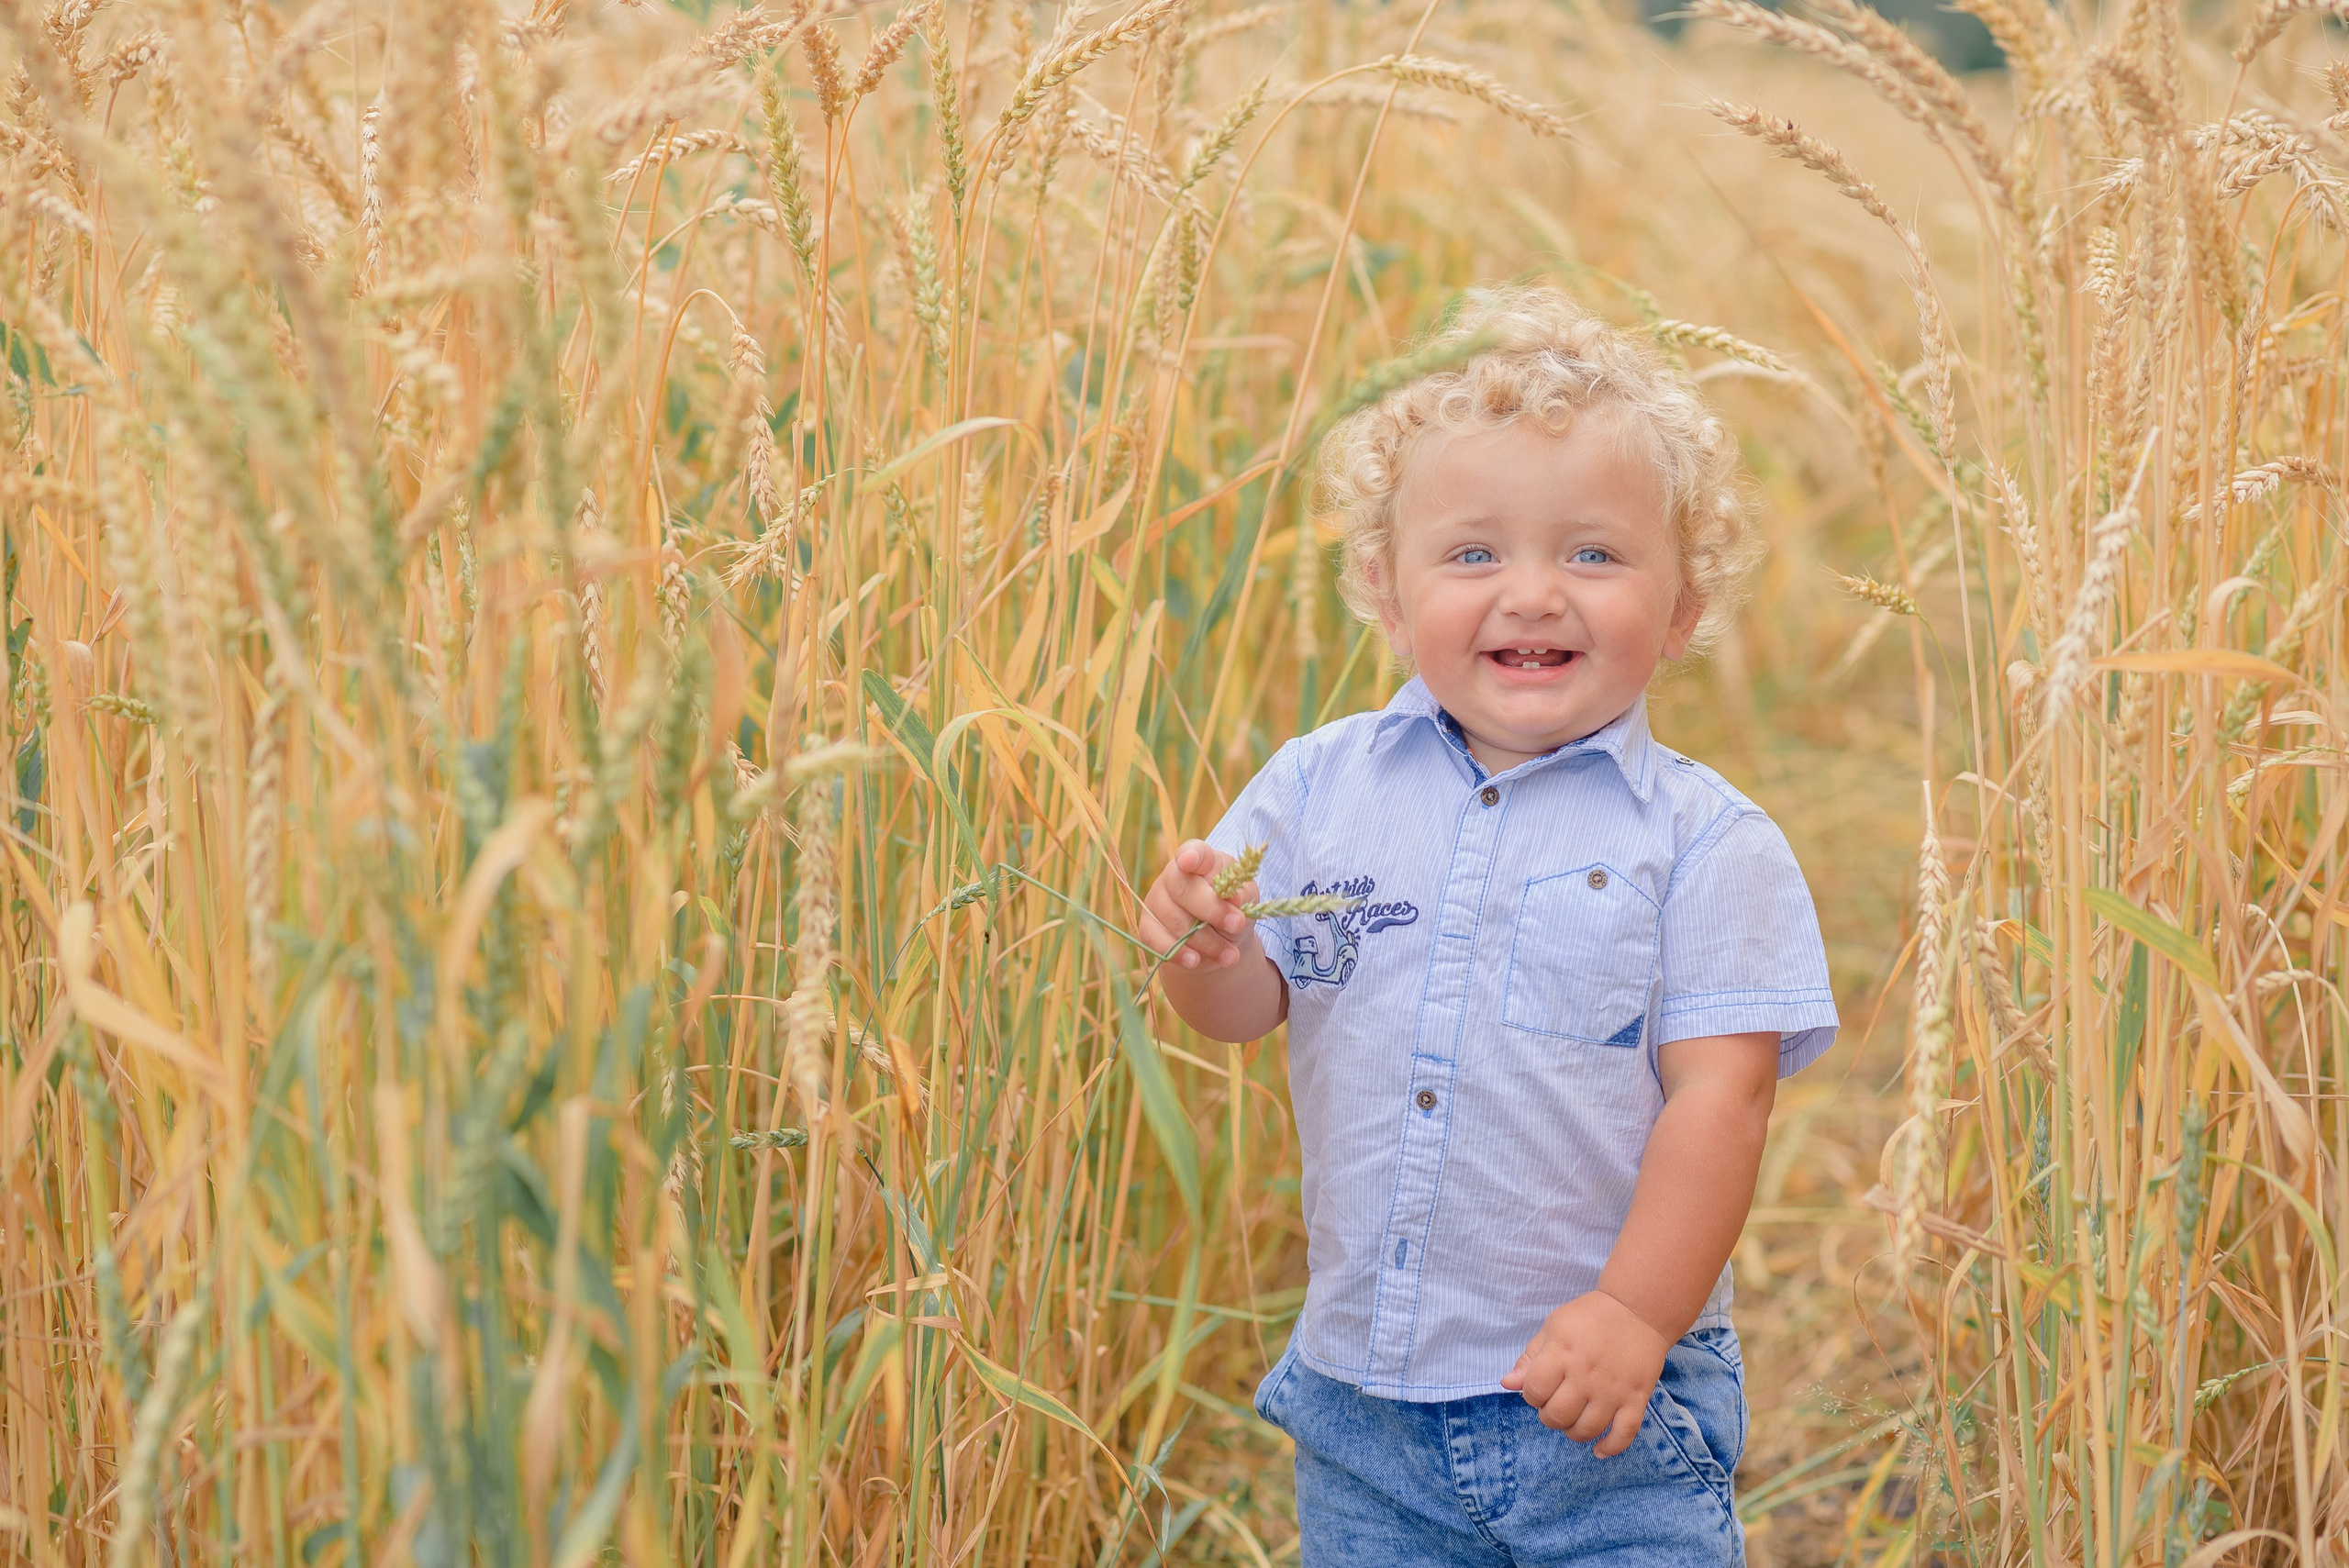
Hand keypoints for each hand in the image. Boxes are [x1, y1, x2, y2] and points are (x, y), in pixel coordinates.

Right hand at [1139, 841, 1258, 971]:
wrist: (1220, 938)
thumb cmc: (1234, 908)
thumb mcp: (1246, 898)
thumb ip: (1242, 894)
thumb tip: (1233, 899)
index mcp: (1201, 860)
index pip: (1194, 852)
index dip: (1190, 856)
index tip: (1189, 861)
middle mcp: (1173, 875)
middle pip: (1183, 889)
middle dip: (1212, 910)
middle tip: (1237, 925)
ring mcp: (1157, 900)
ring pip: (1175, 921)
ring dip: (1206, 941)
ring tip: (1230, 955)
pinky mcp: (1148, 926)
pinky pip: (1157, 941)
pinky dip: (1179, 953)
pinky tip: (1196, 961)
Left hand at [1500, 1290, 1670, 1455]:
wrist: (1637, 1310)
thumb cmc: (1589, 1318)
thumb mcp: (1553, 1328)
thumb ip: (1530, 1357)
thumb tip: (1507, 1384)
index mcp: (1562, 1354)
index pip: (1535, 1390)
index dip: (1531, 1395)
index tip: (1540, 1388)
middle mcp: (1586, 1375)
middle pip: (1558, 1415)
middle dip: (1549, 1417)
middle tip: (1556, 1405)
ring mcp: (1613, 1390)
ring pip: (1587, 1430)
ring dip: (1573, 1432)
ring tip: (1573, 1420)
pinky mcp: (1637, 1399)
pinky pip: (1624, 1434)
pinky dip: (1611, 1448)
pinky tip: (1599, 1450)